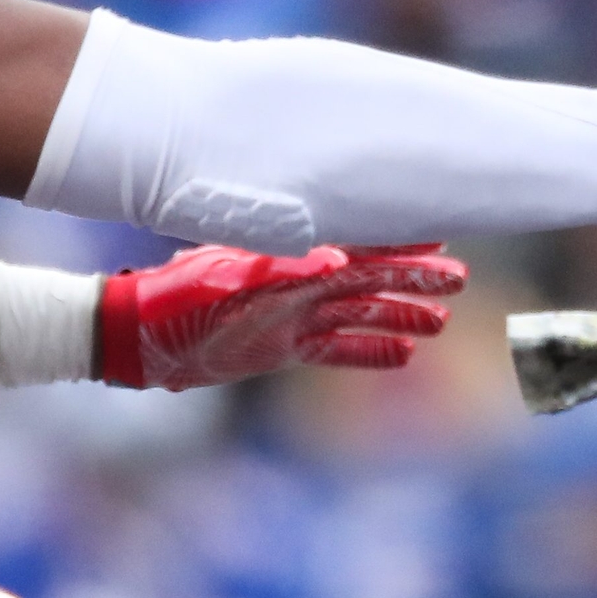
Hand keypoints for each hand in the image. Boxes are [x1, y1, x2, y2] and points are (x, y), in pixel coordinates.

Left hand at [100, 242, 467, 390]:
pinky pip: (336, 350)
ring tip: (441, 321)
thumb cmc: (174, 301)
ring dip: (400, 317)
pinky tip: (404, 358)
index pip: (357, 250)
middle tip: (460, 279)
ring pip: (360, 316)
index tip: (438, 239)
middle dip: (413, 280)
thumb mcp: (225, 282)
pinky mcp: (282, 348)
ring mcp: (293, 318)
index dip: (397, 245)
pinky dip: (368, 353)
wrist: (136, 336)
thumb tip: (338, 261)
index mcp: (289, 264)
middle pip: (369, 283)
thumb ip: (281, 273)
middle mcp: (298, 288)